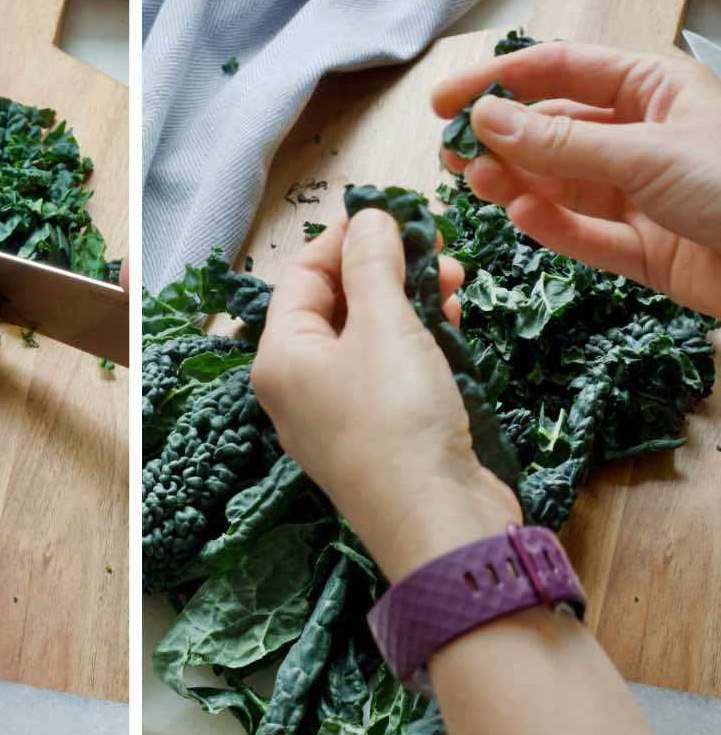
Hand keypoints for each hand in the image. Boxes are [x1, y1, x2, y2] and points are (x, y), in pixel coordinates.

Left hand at [250, 210, 520, 581]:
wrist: (440, 522)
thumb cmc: (399, 421)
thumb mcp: (385, 327)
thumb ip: (374, 266)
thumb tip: (369, 218)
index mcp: (280, 358)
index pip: (301, 276)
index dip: (344, 238)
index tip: (390, 211)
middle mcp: (299, 386)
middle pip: (335, 304)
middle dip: (384, 268)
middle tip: (435, 245)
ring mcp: (338, 413)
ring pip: (368, 335)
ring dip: (408, 300)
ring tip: (454, 279)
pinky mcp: (379, 431)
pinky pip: (390, 369)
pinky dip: (417, 340)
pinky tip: (451, 323)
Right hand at [434, 41, 720, 318]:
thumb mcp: (646, 153)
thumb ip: (560, 144)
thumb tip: (485, 119)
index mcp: (650, 89)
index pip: (560, 71)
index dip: (499, 81)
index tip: (443, 101)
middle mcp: (637, 136)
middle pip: (551, 130)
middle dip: (499, 140)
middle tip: (449, 154)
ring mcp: (636, 193)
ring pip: (557, 184)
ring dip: (514, 183)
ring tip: (477, 186)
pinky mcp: (639, 248)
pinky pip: (581, 233)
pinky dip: (549, 227)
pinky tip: (520, 218)